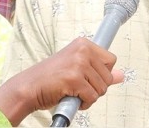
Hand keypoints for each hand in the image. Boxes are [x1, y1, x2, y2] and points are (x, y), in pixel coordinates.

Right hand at [0, 37, 123, 125]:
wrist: (28, 88)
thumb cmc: (49, 79)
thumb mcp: (77, 69)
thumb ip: (99, 71)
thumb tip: (121, 75)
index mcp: (83, 44)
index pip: (111, 59)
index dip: (101, 73)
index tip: (89, 76)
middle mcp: (82, 50)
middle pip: (108, 76)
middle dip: (96, 87)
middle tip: (79, 87)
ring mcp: (78, 64)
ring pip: (102, 88)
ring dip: (89, 96)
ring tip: (74, 91)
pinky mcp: (74, 79)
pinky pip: (92, 97)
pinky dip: (84, 103)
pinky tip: (72, 98)